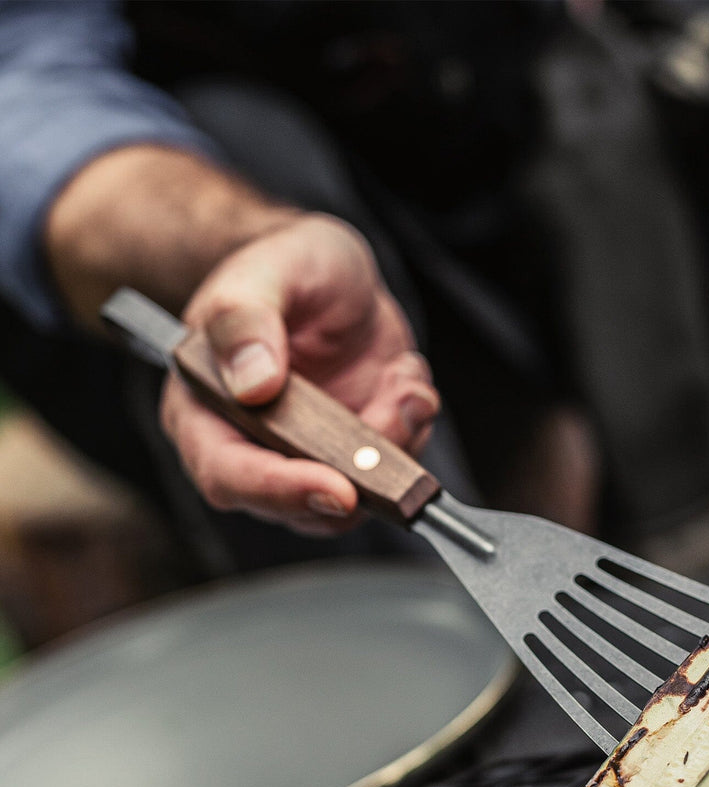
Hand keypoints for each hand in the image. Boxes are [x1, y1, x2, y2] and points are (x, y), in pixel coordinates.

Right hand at [160, 213, 439, 534]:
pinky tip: (403, 378)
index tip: (337, 488)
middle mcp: (250, 445)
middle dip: (358, 474)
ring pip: (354, 501)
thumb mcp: (267, 270)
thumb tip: (253, 384)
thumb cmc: (284, 266)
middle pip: (296, 505)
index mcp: (204, 408)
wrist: (331, 272)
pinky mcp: (354, 456)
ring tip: (401, 380)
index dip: (281, 490)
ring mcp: (306, 456)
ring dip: (395, 446)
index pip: (228, 474)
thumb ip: (246, 319)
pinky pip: (392, 472)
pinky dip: (411, 429)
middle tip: (395, 414)